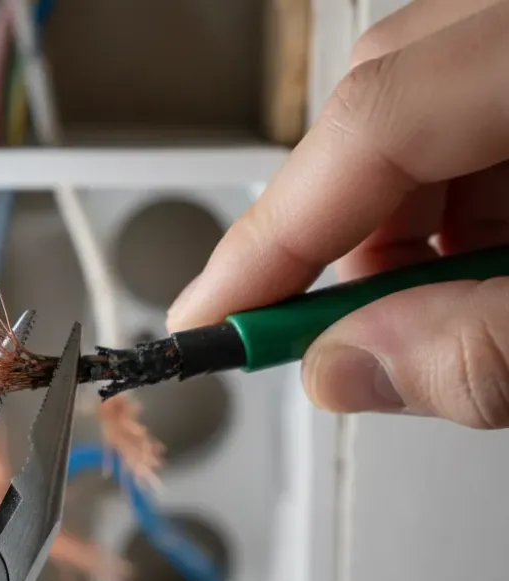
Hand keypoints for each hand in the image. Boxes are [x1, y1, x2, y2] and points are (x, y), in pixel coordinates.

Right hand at [167, 0, 508, 428]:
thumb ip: (484, 348)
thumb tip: (346, 369)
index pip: (372, 123)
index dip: (272, 235)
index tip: (206, 321)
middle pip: (381, 104)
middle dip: (341, 241)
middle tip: (336, 334)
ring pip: (418, 108)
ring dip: (403, 228)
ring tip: (447, 307)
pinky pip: (466, 108)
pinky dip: (455, 202)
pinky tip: (485, 261)